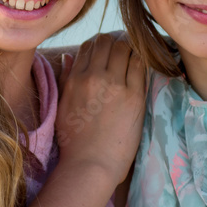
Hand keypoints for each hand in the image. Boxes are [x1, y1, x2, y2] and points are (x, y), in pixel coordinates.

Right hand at [55, 34, 145, 185]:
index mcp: (75, 79)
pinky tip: (143, 65)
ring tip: (134, 56)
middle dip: (116, 42)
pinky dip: (142, 60)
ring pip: (125, 48)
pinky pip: (140, 65)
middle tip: (124, 50)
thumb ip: (66, 78)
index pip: (89, 46)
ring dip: (130, 48)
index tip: (108, 50)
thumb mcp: (62, 106)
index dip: (100, 43)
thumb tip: (67, 55)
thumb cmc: (74, 141)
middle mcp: (94, 77)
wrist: (90, 164)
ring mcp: (115, 85)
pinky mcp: (134, 96)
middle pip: (108, 42)